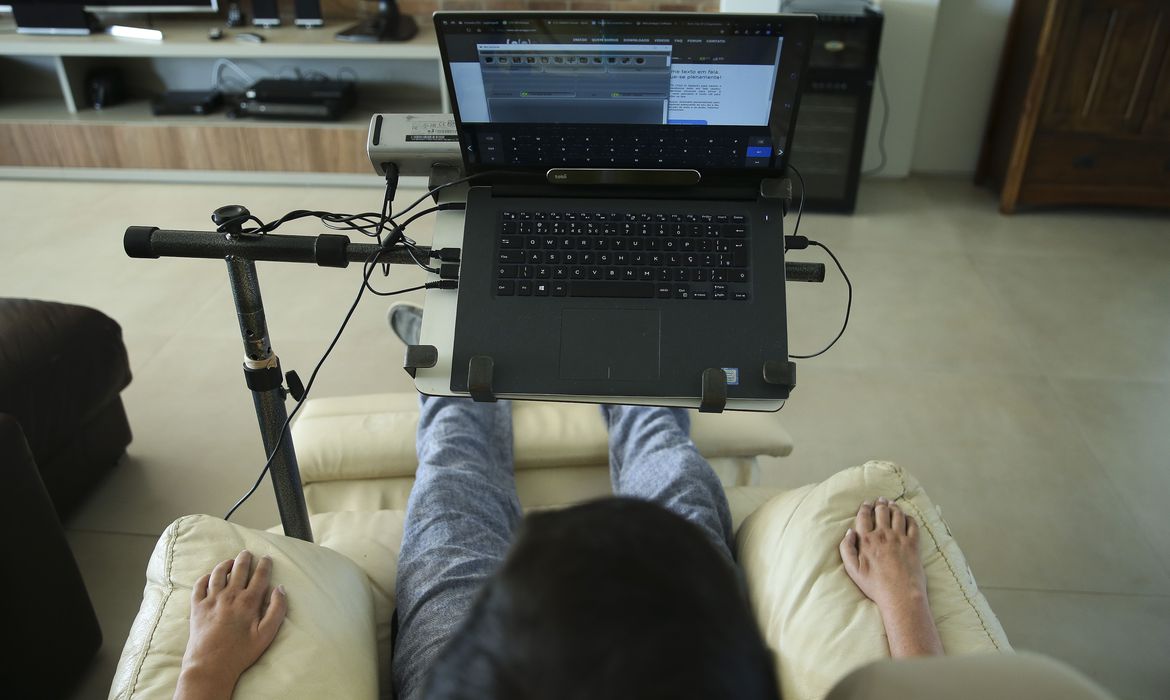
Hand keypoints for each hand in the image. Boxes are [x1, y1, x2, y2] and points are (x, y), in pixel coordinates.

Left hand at [176, 550, 286, 698]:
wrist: (210, 665)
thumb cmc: (240, 653)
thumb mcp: (266, 635)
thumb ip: (277, 610)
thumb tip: (280, 589)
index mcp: (248, 602)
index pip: (259, 576)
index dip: (264, 565)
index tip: (266, 558)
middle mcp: (230, 596)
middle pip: (238, 569)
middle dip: (244, 559)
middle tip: (247, 553)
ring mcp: (211, 600)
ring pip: (218, 574)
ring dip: (225, 564)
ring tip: (230, 561)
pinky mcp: (197, 607)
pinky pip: (199, 586)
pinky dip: (205, 578)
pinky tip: (209, 577)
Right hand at [839, 497, 926, 612]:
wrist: (900, 595)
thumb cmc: (875, 585)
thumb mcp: (852, 569)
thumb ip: (846, 548)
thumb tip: (849, 532)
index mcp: (867, 540)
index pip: (864, 517)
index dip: (865, 507)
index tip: (866, 503)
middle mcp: (883, 535)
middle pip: (881, 512)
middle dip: (880, 503)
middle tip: (880, 499)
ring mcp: (900, 538)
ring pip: (897, 515)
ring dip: (894, 507)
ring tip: (892, 504)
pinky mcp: (914, 544)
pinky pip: (913, 525)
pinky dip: (909, 518)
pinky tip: (907, 517)